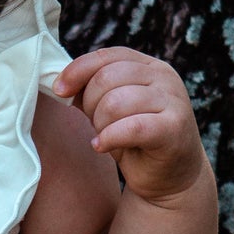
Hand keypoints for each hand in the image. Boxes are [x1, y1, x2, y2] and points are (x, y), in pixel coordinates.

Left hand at [54, 48, 209, 205]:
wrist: (170, 178)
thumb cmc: (136, 142)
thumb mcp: (111, 111)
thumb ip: (91, 92)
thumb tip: (61, 85)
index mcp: (149, 67)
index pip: (107, 56)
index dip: (78, 70)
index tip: (59, 91)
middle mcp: (164, 77)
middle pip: (107, 77)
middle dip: (90, 105)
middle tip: (96, 126)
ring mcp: (173, 101)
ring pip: (115, 102)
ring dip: (100, 125)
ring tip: (104, 138)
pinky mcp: (174, 128)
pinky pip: (131, 127)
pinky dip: (109, 138)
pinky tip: (102, 146)